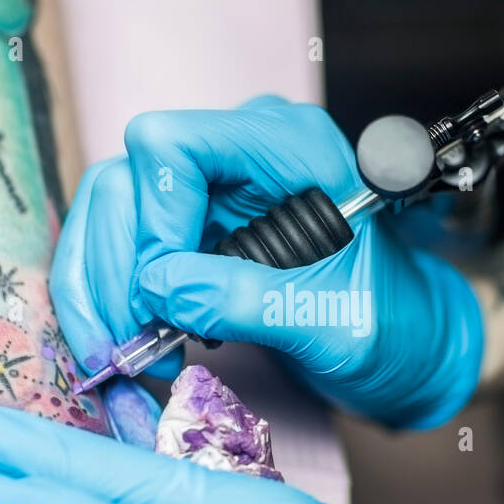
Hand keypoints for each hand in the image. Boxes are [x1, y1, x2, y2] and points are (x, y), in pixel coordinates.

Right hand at [49, 98, 483, 428]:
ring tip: (124, 358)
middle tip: (127, 348)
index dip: (153, 220)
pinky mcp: (187, 231)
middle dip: (113, 272)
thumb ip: (254, 301)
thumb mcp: (337, 322)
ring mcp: (206, 191)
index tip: (163, 295)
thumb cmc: (392, 324)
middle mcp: (236, 155)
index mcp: (287, 148)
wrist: (404, 346)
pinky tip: (130, 349)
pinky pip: (118, 252)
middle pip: (123, 183)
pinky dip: (105, 303)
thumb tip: (162, 292)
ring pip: (106, 218)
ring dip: (98, 293)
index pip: (173, 146)